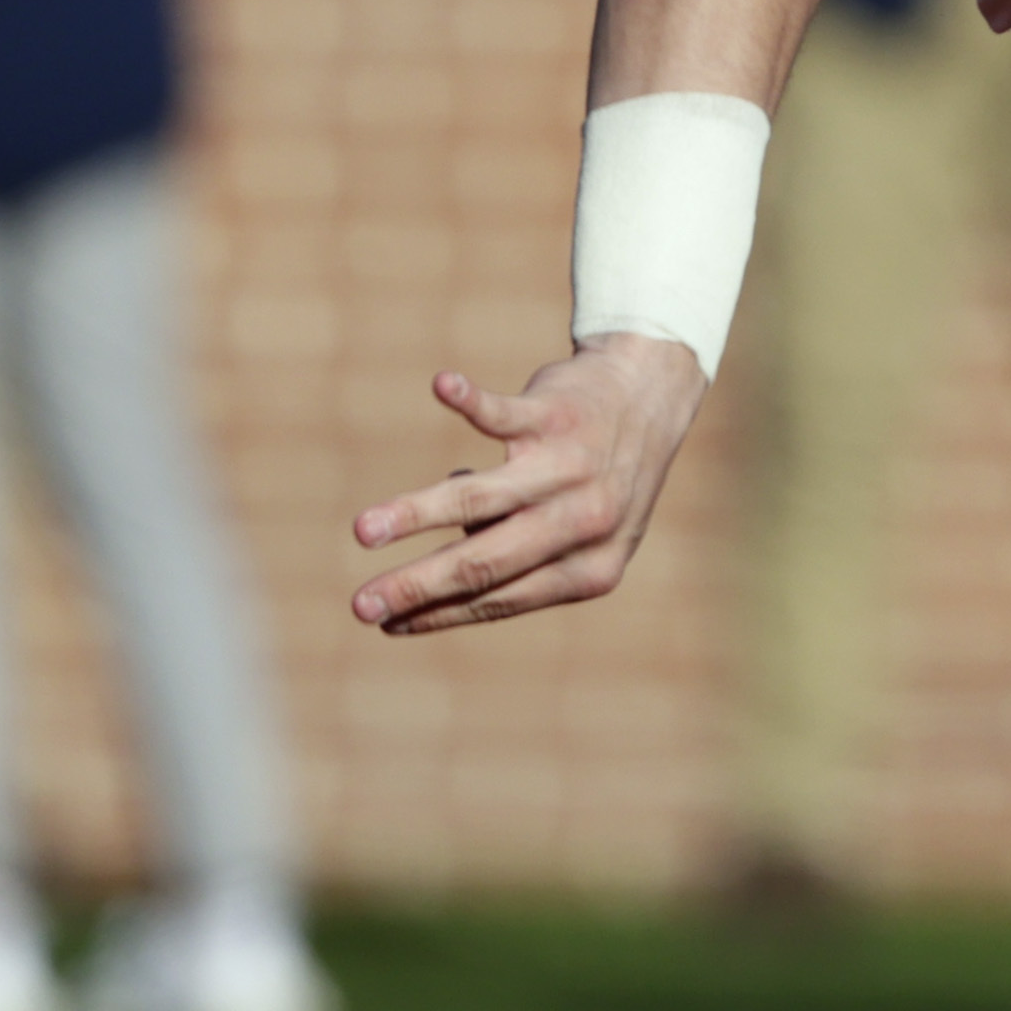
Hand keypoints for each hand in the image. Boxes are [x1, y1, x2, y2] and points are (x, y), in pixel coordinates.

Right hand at [350, 338, 705, 635]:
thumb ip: (519, 558)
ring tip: (364, 530)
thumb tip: (440, 575)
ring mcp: (570, 468)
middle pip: (485, 561)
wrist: (652, 397)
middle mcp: (586, 522)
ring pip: (480, 497)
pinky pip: (502, 412)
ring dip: (415, 513)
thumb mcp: (579, 536)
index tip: (385, 624)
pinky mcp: (556, 415)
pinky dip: (469, 399)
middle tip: (358, 606)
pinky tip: (443, 385)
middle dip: (417, 586)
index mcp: (591, 568)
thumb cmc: (595, 480)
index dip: (439, 613)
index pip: (500, 598)